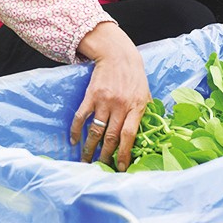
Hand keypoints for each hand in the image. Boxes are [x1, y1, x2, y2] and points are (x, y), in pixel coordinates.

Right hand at [69, 22, 151, 170]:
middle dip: (105, 156)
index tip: (121, 167)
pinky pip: (81, 117)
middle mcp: (120, 105)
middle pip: (111, 137)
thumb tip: (148, 132)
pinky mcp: (91, 96)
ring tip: (86, 160)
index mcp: (137, 106)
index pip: (130, 135)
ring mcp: (104, 101)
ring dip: (89, 148)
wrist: (118, 55)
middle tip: (101, 168)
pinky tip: (73, 141)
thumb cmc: (134, 76)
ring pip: (95, 131)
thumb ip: (146, 112)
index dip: (125, 153)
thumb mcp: (146, 93)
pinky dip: (75, 130)